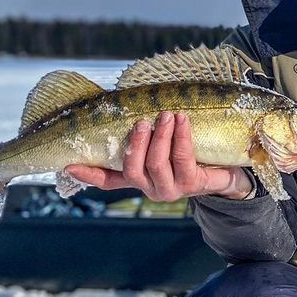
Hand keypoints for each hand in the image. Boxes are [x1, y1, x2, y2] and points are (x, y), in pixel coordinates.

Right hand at [65, 111, 254, 200]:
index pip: (108, 181)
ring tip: (166, 115)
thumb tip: (124, 108)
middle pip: (133, 169)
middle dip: (136, 142)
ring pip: (157, 163)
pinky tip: (182, 121)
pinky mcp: (191, 184)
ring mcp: (170, 189)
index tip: (69, 164)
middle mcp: (151, 187)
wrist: (226, 171)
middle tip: (143, 121)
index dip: (89, 174)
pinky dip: (181, 136)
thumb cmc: (190, 153)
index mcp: (139, 179)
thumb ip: (145, 136)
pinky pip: (183, 158)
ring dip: (161, 136)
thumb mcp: (164, 145)